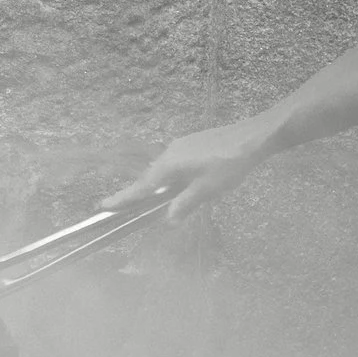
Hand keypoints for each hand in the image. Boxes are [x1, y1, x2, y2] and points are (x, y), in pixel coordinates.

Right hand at [103, 116, 273, 218]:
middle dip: (140, 193)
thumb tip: (168, 219)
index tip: (103, 205)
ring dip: (161, 186)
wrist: (254, 137)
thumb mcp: (206, 190)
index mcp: (169, 165)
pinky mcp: (193, 144)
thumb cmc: (229, 165)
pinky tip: (184, 184)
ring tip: (161, 201)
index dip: (123, 198)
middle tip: (126, 207)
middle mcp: (169, 153)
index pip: (141, 187)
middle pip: (150, 177)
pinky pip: (175, 164)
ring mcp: (181, 146)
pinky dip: (173, 177)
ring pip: (164, 170)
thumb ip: (184, 205)